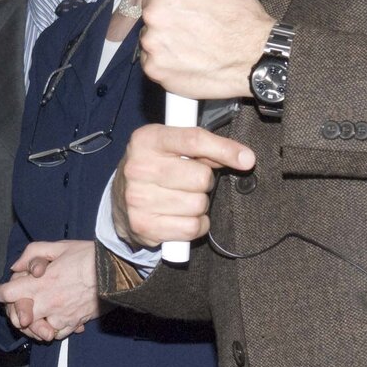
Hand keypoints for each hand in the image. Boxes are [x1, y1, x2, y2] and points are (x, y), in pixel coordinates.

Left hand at [0, 239, 99, 341]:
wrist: (116, 272)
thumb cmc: (88, 256)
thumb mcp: (58, 246)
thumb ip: (32, 254)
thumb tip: (17, 267)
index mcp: (40, 283)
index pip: (7, 294)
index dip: (2, 291)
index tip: (5, 290)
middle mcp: (47, 303)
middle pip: (18, 318)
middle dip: (16, 311)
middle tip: (21, 304)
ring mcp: (60, 316)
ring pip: (36, 330)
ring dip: (33, 323)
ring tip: (38, 313)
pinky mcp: (73, 323)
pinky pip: (56, 334)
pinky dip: (52, 329)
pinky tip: (55, 318)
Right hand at [111, 123, 254, 248]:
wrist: (120, 199)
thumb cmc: (154, 168)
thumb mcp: (172, 147)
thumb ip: (204, 148)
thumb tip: (244, 158)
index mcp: (146, 139)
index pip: (194, 140)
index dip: (224, 150)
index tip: (246, 159)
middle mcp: (138, 167)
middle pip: (201, 177)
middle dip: (204, 181)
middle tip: (189, 181)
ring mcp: (138, 198)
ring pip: (199, 204)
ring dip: (199, 204)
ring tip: (183, 199)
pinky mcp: (143, 226)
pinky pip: (192, 227)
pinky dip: (196, 224)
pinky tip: (183, 216)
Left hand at [138, 0, 274, 99]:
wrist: (255, 56)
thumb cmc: (242, 14)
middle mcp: (154, 12)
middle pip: (150, 7)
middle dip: (166, 10)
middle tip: (192, 19)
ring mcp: (152, 43)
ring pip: (150, 34)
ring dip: (165, 36)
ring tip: (193, 40)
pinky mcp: (154, 68)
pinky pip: (152, 59)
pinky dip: (165, 59)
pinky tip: (187, 57)